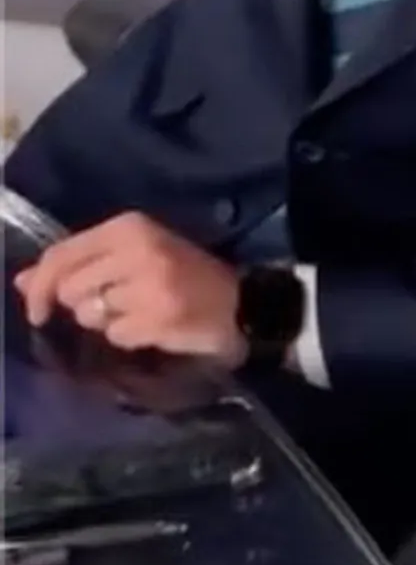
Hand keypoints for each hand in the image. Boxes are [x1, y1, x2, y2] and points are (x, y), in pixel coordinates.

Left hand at [15, 215, 244, 364]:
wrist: (244, 303)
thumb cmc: (183, 274)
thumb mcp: (132, 254)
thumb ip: (78, 264)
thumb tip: (22, 282)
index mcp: (129, 227)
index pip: (61, 254)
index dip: (38, 285)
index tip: (35, 310)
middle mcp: (137, 250)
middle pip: (70, 288)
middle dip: (84, 305)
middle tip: (117, 303)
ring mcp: (149, 286)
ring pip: (90, 315)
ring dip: (108, 322)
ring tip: (140, 312)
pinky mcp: (160, 318)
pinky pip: (116, 336)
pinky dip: (130, 338)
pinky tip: (155, 327)